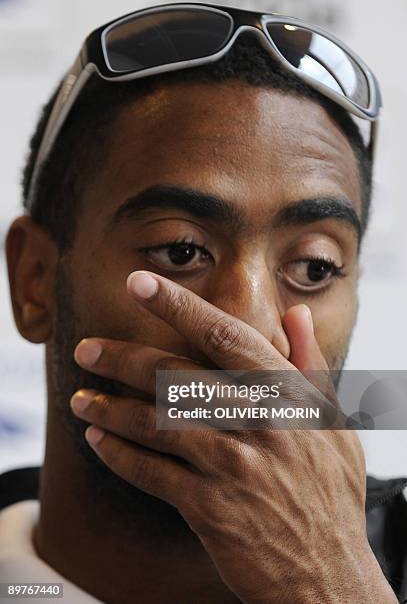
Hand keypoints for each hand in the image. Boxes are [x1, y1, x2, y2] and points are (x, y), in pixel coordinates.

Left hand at [71, 271, 396, 602]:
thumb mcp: (333, 421)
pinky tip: (98, 441)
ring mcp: (230, 465)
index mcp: (283, 394)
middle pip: (174, 376)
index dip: (178, 305)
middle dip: (123, 358)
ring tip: (80, 397)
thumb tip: (295, 315)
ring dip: (110, 408)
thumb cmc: (330, 490)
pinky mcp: (208, 506)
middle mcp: (254, 422)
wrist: (328, 573)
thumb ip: (310, 364)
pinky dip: (118, 454)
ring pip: (154, 423)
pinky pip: (150, 473)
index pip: (223, 335)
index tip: (139, 283)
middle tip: (86, 349)